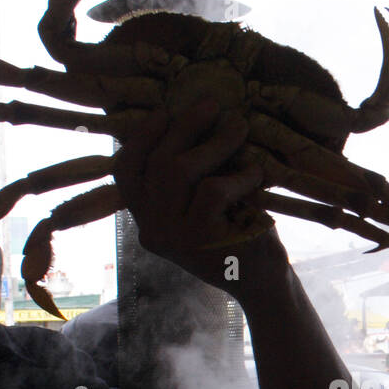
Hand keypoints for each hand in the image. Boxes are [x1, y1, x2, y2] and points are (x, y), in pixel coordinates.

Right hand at [113, 99, 278, 293]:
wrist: (263, 283)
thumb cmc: (236, 235)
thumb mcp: (202, 206)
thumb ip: (186, 176)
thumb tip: (188, 117)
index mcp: (146, 221)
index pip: (125, 172)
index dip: (141, 137)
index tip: (164, 111)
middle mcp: (152, 230)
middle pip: (156, 163)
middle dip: (185, 127)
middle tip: (213, 105)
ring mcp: (174, 236)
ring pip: (180, 169)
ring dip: (214, 142)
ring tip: (238, 127)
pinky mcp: (202, 238)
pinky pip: (214, 189)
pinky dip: (239, 174)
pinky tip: (256, 173)